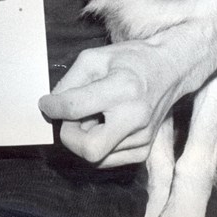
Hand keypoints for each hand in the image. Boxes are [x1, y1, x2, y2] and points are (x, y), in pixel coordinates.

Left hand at [39, 40, 184, 167]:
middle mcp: (135, 117)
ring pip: (96, 157)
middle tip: (69, 118)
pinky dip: (98, 145)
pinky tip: (104, 125)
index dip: (53, 107)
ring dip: (84, 138)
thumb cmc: (131, 59)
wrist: (170, 69)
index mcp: (121, 88)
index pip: (75, 108)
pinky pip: (108, 160)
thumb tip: (52, 105)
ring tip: (93, 115)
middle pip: (88, 150)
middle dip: (70, 136)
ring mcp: (143, 138)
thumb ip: (70, 80)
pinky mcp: (144, 150)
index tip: (47, 103)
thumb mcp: (96, 57)